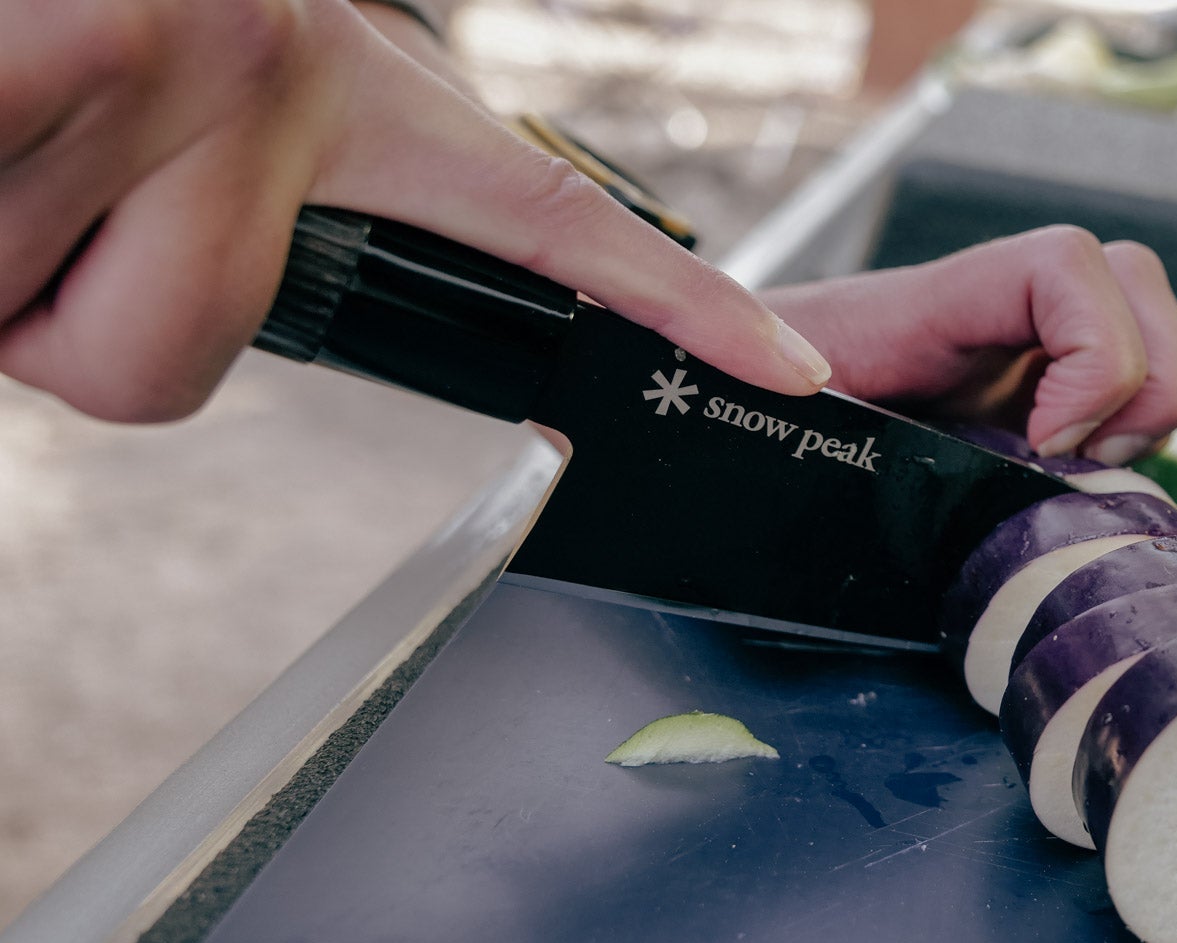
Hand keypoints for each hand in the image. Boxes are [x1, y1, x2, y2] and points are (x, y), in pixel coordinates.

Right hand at [0, 0, 828, 423]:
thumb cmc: (72, 21)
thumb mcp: (201, 105)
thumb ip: (256, 219)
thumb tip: (193, 345)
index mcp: (343, 87)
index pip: (545, 215)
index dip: (679, 304)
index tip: (791, 368)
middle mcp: (274, 66)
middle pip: (177, 364)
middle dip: (74, 327)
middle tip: (43, 201)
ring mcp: (162, 61)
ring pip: (73, 349)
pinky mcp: (46, 58)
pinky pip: (1, 300)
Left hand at [765, 227, 1176, 463]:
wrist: (723, 414)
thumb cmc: (731, 413)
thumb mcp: (757, 408)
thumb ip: (784, 395)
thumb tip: (828, 417)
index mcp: (928, 305)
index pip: (1061, 262)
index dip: (1093, 352)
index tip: (1046, 442)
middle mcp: (990, 313)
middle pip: (1135, 277)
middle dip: (1145, 381)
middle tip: (1080, 461)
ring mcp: (1021, 348)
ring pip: (1150, 327)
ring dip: (1150, 410)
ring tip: (1082, 474)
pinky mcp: (1033, 391)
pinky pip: (1131, 383)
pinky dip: (1136, 434)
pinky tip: (1076, 485)